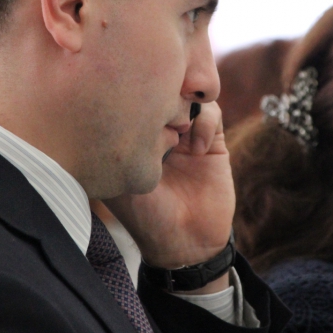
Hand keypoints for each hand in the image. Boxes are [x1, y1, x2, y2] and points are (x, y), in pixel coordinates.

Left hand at [104, 102, 233, 291]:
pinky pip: (212, 112)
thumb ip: (120, 146)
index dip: (135, 97)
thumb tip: (123, 109)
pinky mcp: (212, 141)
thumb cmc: (146, 217)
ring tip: (178, 134)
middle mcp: (158, 129)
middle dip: (161, 96)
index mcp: (133, 135)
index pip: (132, 97)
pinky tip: (198, 149)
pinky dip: (205, 122)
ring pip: (187, 95)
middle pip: (161, 88)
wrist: (186, 244)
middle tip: (159, 117)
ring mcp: (186, 134)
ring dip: (183, 108)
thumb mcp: (122, 182)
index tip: (135, 113)